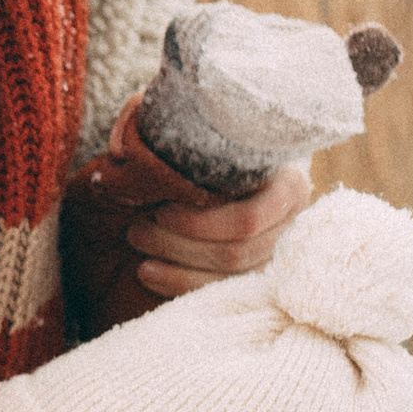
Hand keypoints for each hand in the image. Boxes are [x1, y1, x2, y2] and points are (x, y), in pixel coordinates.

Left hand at [61, 96, 313, 323]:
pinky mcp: (257, 275)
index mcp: (287, 183)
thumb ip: (149, 120)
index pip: (248, 218)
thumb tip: (122, 149)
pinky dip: (181, 285)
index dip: (199, 222)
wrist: (210, 170)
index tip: (159, 209)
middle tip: (136, 229)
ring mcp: (277, 252)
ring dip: (176, 264)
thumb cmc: (199, 147)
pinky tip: (148, 272)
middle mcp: (290, 221)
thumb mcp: (179, 127)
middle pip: (237, 249)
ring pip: (228, 274)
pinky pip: (222, 291)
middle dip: (179, 243)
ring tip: (138, 247)